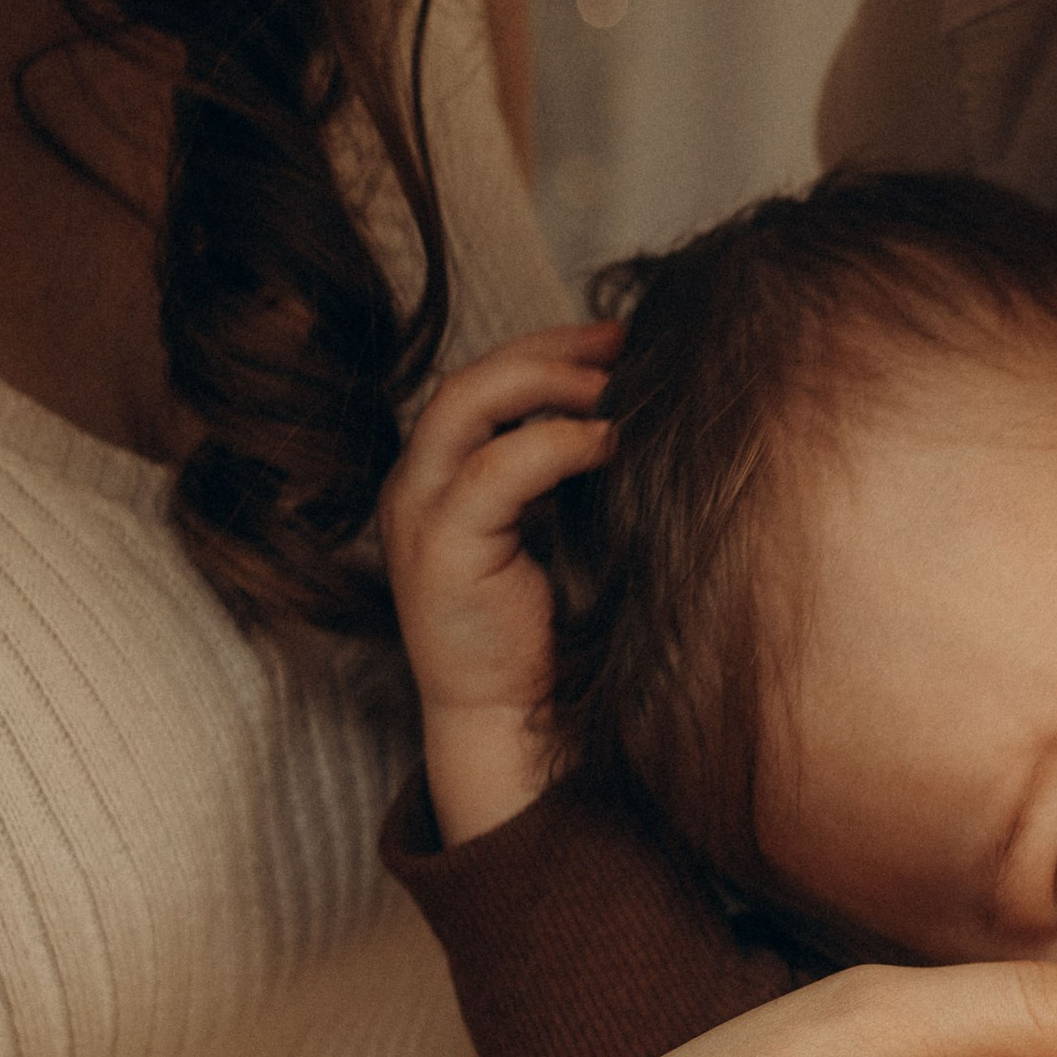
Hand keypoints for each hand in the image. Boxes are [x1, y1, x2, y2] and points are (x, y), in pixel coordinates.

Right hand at [380, 325, 617, 840]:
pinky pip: (494, 471)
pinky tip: (609, 442)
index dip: (548, 347)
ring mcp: (419, 516)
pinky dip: (555, 444)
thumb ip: (571, 472)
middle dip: (551, 348)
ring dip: (549, 382)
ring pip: (467, 404)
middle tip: (625, 340)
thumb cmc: (547, 630)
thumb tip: (640, 410)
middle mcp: (415, 488)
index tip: (619, 337)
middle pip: (469, 379)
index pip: (481, 381)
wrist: (513, 719)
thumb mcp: (560, 531)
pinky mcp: (440, 553)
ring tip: (616, 384)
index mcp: (439, 478)